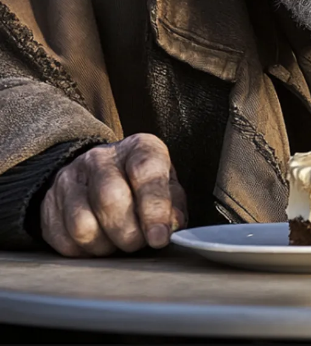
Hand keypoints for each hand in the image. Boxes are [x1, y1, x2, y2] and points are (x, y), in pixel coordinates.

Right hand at [41, 133, 186, 256]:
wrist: (101, 174)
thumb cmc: (145, 186)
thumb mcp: (169, 188)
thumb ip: (173, 206)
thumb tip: (170, 226)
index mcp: (138, 148)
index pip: (145, 173)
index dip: (154, 209)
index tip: (159, 237)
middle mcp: (101, 157)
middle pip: (110, 199)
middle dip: (129, 233)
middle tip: (139, 243)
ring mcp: (70, 177)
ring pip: (82, 224)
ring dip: (105, 245)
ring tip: (118, 242)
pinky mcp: (49, 202)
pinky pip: (64, 238)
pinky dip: (85, 251)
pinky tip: (99, 241)